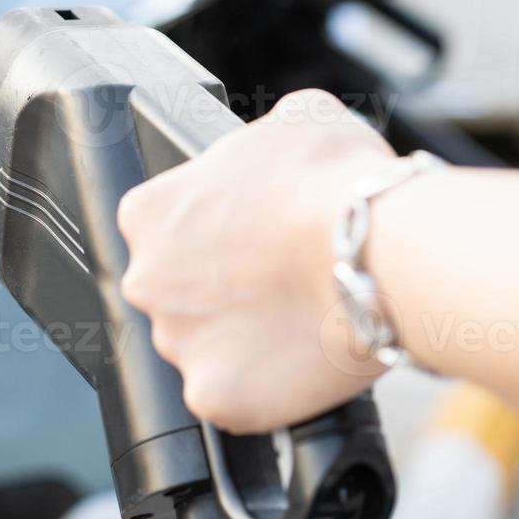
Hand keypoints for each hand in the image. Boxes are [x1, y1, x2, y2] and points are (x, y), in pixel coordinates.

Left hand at [117, 89, 396, 433]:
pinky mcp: (213, 395)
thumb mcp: (295, 118)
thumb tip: (276, 147)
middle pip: (178, 295)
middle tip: (280, 284)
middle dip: (222, 293)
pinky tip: (299, 362)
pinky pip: (233, 400)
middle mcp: (146, 280)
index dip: (215, 237)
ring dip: (245, 341)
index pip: (165, 231)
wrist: (373, 247)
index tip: (252, 241)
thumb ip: (261, 140)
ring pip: (205, 348)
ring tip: (299, 320)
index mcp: (148, 213)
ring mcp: (176, 342)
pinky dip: (265, 390)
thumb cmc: (333, 180)